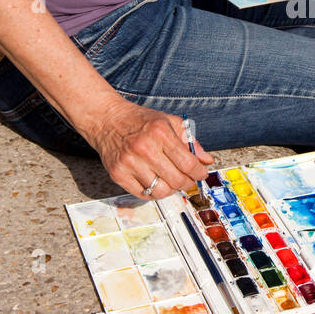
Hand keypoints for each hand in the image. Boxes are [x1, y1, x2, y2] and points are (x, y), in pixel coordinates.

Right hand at [89, 100, 213, 199]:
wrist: (107, 119)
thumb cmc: (139, 120)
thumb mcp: (168, 122)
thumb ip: (190, 141)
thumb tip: (206, 160)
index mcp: (160, 133)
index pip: (188, 163)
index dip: (199, 173)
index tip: (201, 174)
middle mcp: (144, 148)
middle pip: (176, 180)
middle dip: (188, 183)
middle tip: (188, 180)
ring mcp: (130, 163)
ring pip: (161, 191)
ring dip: (171, 190)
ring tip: (172, 182)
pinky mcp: (118, 174)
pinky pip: (143, 194)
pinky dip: (154, 193)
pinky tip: (156, 183)